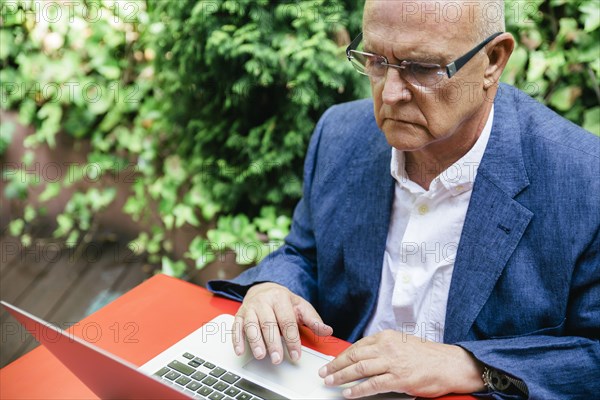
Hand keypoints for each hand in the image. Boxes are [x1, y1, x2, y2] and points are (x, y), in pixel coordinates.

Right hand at [233, 282, 332, 364]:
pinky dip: (236, 339)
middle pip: (268, 324)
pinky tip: (240, 351)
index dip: (292, 340)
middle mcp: (263, 301)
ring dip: (255, 341)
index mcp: (280, 298)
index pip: (287, 322)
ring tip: (261, 355)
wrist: (264, 289)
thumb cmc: (283, 301)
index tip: (296, 355)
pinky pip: (236, 327)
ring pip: (251, 325)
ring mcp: (249, 308)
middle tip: (278, 359)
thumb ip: (313, 320)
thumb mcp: (301, 307)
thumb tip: (327, 330)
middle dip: (273, 343)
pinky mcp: (239, 315)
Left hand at [318, 330, 483, 397]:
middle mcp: (387, 347)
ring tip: (330, 382)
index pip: (357, 346)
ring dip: (341, 377)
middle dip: (335, 365)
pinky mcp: (398, 378)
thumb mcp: (402, 343)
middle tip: (324, 372)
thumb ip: (383, 348)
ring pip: (359, 369)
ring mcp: (392, 363)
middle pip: (354, 356)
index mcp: (386, 337)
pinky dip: (357, 390)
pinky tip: (348, 393)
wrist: (450, 364)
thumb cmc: (428, 356)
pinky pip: (372, 385)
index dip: (342, 355)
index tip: (332, 361)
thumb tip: (364, 356)